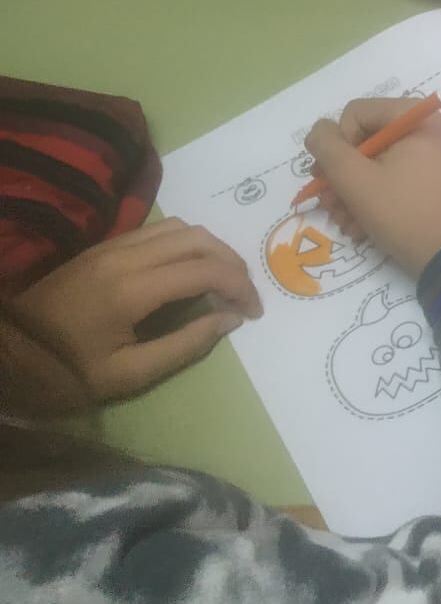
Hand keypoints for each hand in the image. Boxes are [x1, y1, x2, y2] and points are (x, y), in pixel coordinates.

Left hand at [10, 219, 262, 401]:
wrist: (11, 352)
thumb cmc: (66, 372)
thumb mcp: (127, 375)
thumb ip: (184, 346)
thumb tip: (229, 319)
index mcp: (132, 290)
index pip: (207, 271)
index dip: (241, 287)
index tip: (253, 312)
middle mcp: (126, 256)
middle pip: (200, 239)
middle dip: (234, 264)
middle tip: (244, 295)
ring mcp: (114, 246)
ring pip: (182, 227)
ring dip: (212, 248)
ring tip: (221, 280)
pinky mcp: (105, 246)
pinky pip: (159, 230)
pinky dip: (187, 243)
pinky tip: (188, 269)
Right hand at [304, 98, 440, 277]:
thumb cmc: (404, 213)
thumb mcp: (355, 179)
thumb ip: (327, 148)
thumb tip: (319, 131)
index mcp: (421, 117)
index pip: (357, 112)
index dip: (338, 144)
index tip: (335, 177)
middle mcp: (433, 128)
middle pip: (367, 139)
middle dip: (342, 175)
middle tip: (328, 203)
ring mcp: (437, 155)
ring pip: (378, 162)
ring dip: (353, 192)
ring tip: (344, 221)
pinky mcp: (436, 179)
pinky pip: (396, 177)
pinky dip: (375, 199)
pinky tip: (360, 226)